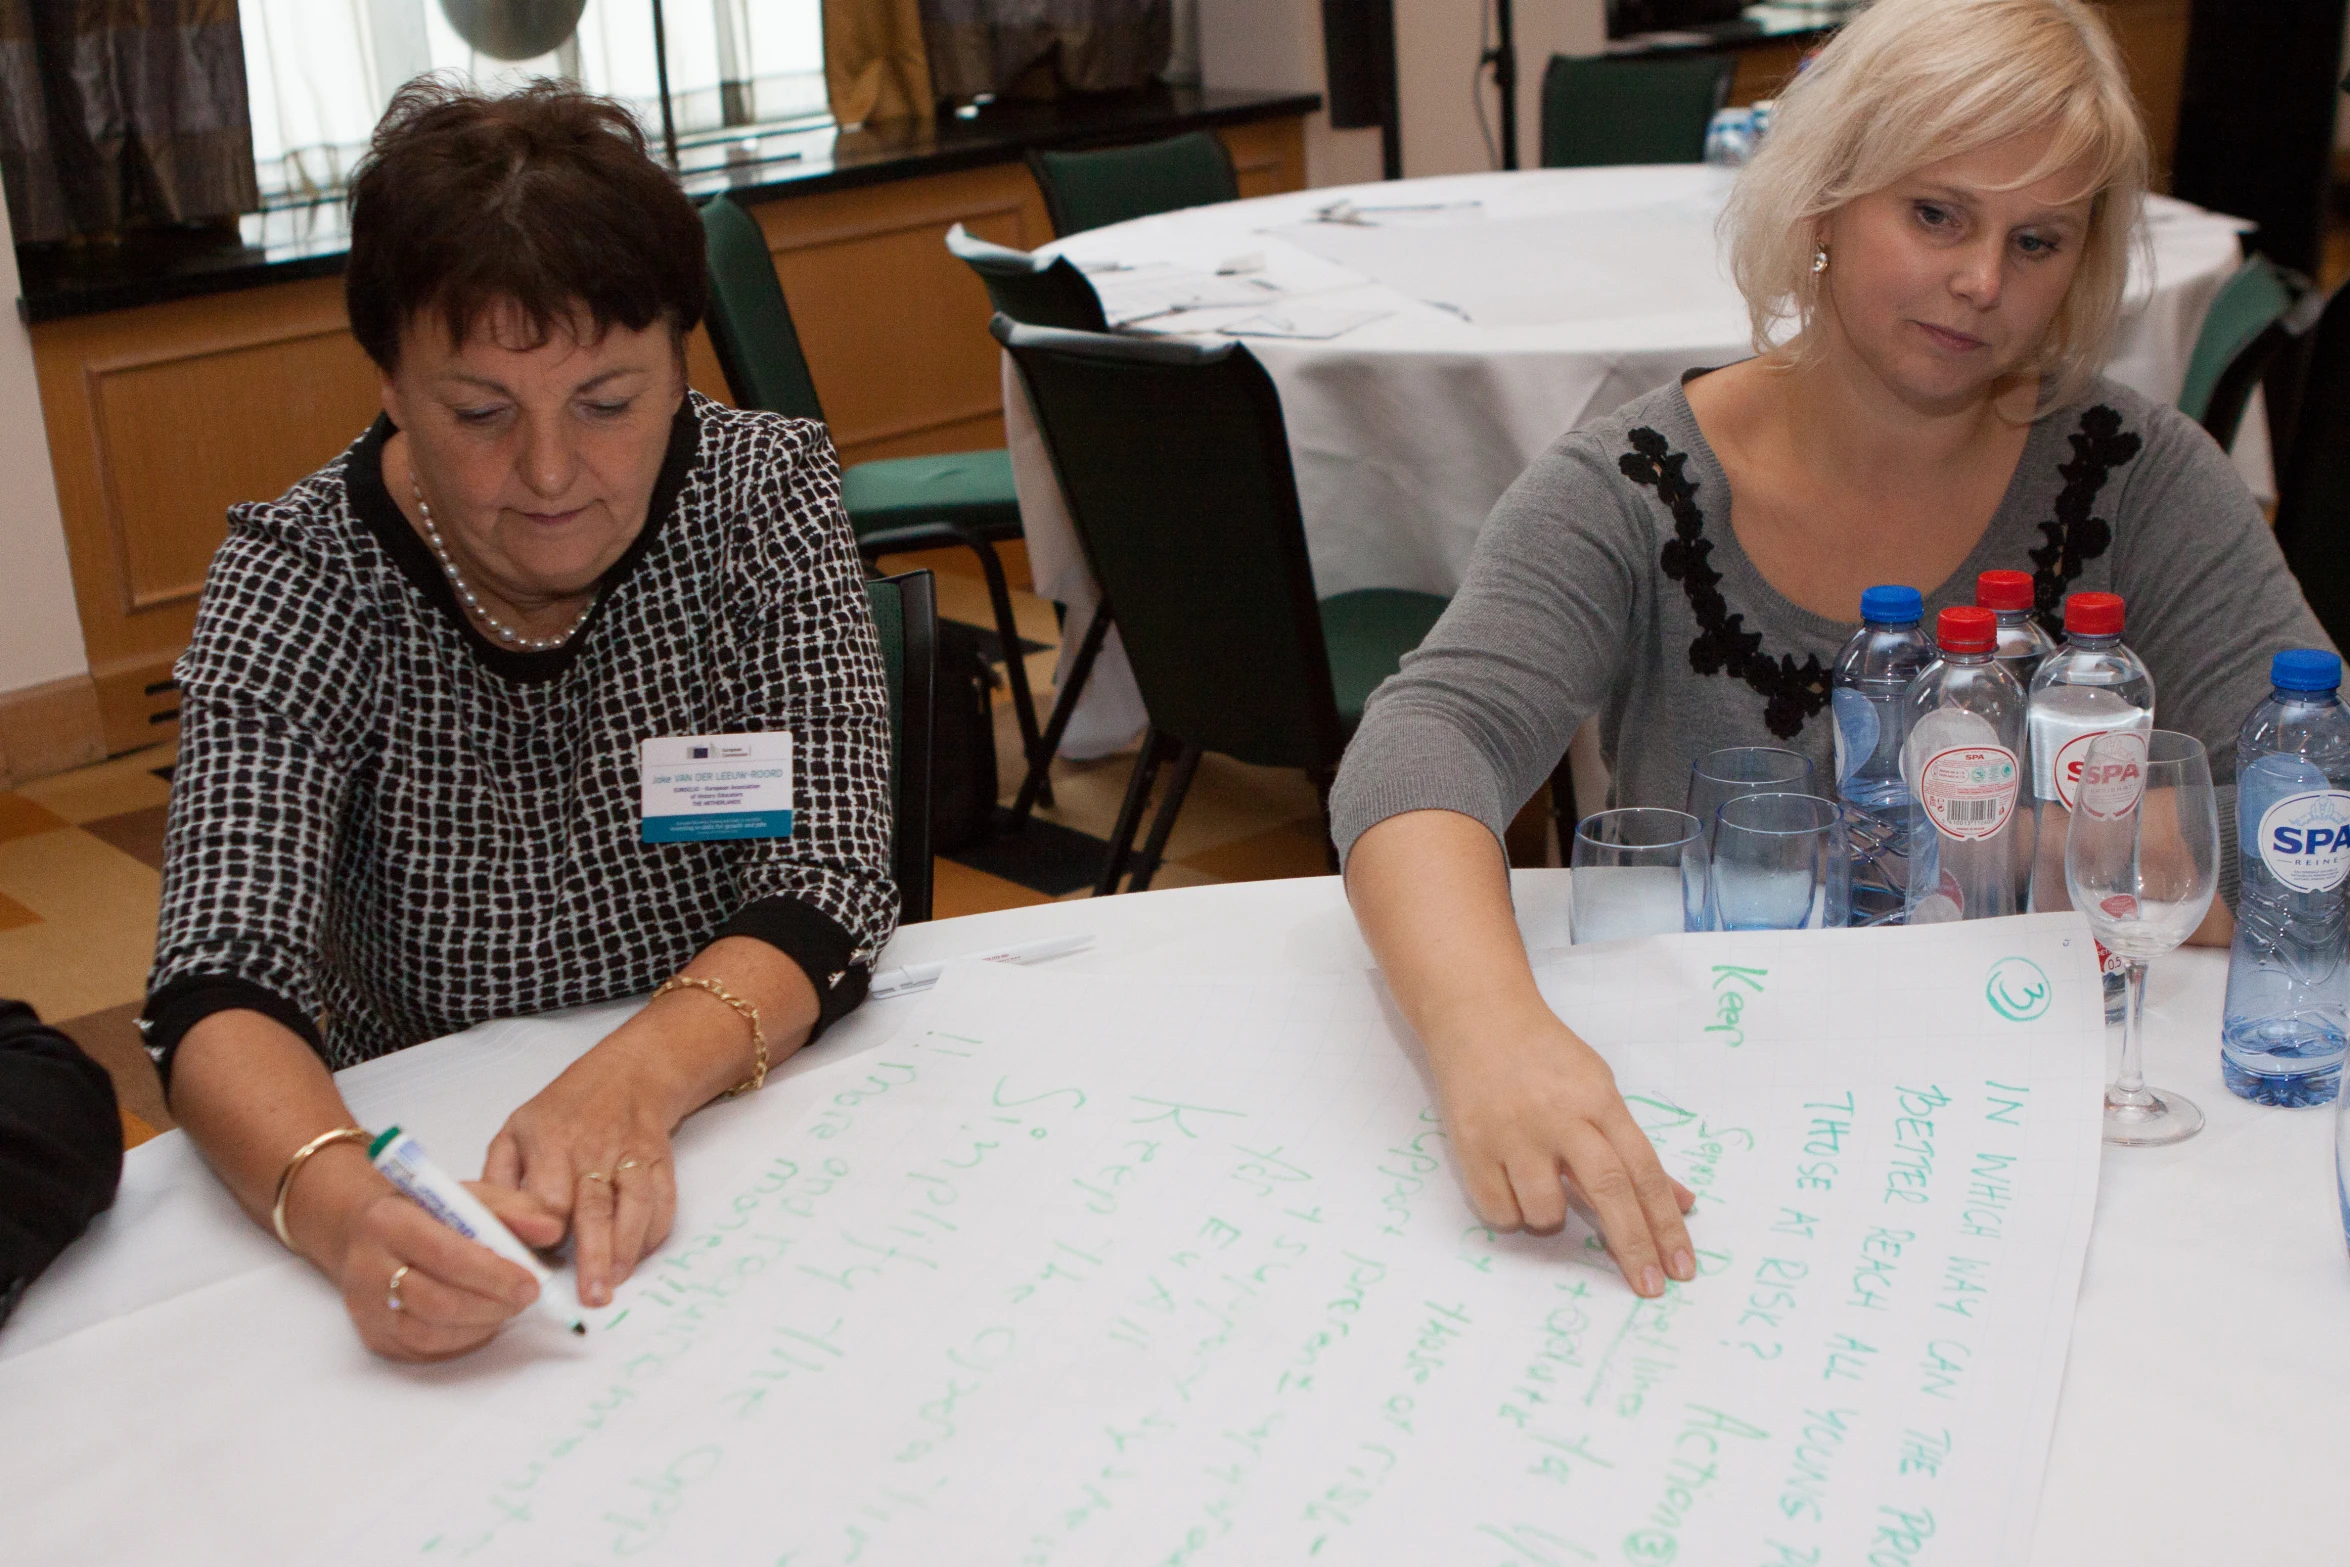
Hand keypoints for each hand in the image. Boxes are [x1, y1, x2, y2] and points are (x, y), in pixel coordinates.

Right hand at [330, 1178, 564, 1360]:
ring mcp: (366, 1306)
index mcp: (389, 1220)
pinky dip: (462, 1340)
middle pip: (436, 1301)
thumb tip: (551, 1229)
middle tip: (526, 1298)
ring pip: (428, 1333)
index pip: (445, 1253)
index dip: (493, 1274)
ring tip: (508, 1307)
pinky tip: (483, 1321)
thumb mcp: (469, 1195)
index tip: (531, 1282)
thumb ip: (513, 1209)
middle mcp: (368, 1265)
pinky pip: (422, 1350)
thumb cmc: (428, 1212)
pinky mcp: (373, 1336)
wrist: (370, 1232)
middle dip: (492, 1305)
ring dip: (480, 1326)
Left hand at [483, 1034, 686, 1306]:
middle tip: (592, 1297)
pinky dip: (654, 1230)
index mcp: (550, 1141)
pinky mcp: (660, 1160)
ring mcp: (631, 1153)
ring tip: (616, 1282)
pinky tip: (640, 1255)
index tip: (543, 1259)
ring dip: (627, 1247)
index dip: (548, 1231)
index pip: (550, 1197)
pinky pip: (662, 1199)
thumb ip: (498, 1178)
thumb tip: (489, 1227)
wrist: (628, 1073)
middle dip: (595, 1255)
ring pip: (634, 1205)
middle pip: (595, 1208)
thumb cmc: (563, 1110)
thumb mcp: (515, 1130)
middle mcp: (593, 1148)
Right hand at [1428, 998, 1695, 1297]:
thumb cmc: (1545, 1057)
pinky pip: (1500, 1211)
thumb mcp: (1599, 1088)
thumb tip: (1681, 1204)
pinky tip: (1510, 1181)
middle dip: (1633, 1244)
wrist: (1476, 1015)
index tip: (1682, 1266)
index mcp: (1598, 1100)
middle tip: (1649, 1287)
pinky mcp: (1471, 1146)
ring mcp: (1512, 1133)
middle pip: (1607, 1190)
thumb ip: (1633, 1147)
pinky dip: (1511, 1212)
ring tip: (1541, 1182)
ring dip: (1552, 1217)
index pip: (1643, 1169)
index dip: (1665, 1222)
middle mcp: (1558, 1116)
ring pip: (1546, 1210)